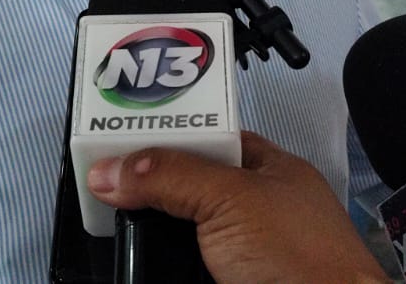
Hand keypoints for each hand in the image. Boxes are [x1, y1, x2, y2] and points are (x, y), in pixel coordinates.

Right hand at [88, 131, 387, 283]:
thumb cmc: (303, 258)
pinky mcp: (230, 281)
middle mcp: (257, 209)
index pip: (208, 138)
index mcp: (269, 170)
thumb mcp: (229, 199)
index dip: (165, 136)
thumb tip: (110, 169)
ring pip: (184, 233)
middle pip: (188, 188)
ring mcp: (244, 251)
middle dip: (150, 189)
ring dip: (151, 233)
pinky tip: (136, 261)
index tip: (120, 142)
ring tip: (109, 219)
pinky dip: (160, 265)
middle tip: (102, 183)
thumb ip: (170, 177)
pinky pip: (184, 268)